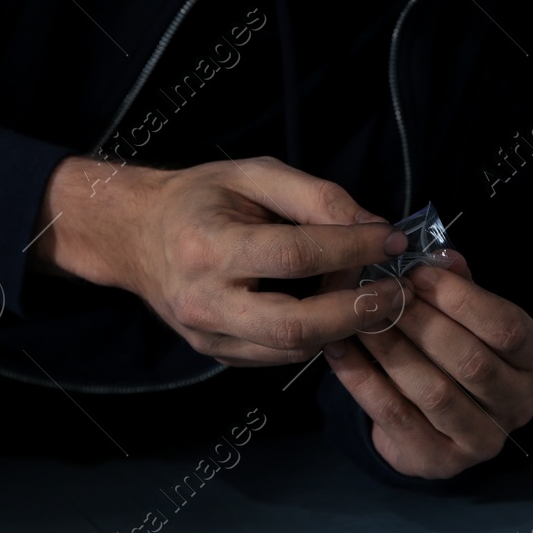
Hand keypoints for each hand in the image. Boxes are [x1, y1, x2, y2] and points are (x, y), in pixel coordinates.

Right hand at [29, 154, 409, 365]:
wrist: (135, 235)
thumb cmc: (199, 196)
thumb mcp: (254, 175)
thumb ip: (315, 197)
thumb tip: (375, 228)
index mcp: (209, 245)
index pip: (294, 255)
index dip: (351, 249)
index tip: (392, 238)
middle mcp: (204, 300)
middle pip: (296, 325)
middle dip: (357, 311)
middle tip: (397, 290)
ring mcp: (207, 336)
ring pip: (293, 350)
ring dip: (343, 327)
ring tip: (372, 298)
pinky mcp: (215, 354)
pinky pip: (279, 357)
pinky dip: (317, 338)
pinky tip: (336, 313)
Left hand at [321, 250, 532, 478]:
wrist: (432, 420)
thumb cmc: (452, 352)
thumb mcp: (463, 315)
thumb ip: (457, 286)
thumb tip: (442, 256)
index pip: (507, 328)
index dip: (461, 298)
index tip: (417, 274)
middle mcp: (519, 403)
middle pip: (471, 361)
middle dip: (420, 322)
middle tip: (380, 295)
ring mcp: (482, 439)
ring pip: (434, 392)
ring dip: (390, 349)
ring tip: (357, 319)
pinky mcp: (440, 462)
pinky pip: (395, 416)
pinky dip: (362, 380)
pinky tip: (339, 349)